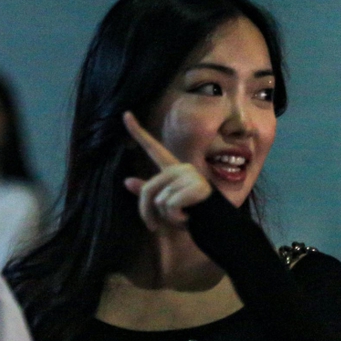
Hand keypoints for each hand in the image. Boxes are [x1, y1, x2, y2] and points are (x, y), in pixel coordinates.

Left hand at [123, 111, 211, 229]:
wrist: (215, 225)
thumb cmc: (190, 215)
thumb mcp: (164, 206)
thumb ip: (147, 193)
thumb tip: (126, 181)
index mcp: (173, 169)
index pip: (152, 148)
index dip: (138, 132)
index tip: (125, 114)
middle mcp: (181, 168)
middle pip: (148, 189)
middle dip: (147, 212)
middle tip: (157, 224)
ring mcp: (190, 175)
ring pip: (159, 201)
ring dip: (168, 217)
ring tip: (184, 215)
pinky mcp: (196, 186)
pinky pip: (171, 206)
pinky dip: (176, 218)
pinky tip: (189, 216)